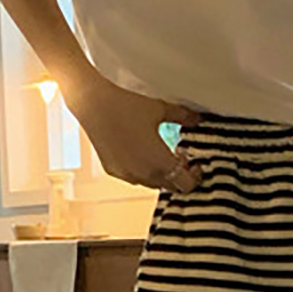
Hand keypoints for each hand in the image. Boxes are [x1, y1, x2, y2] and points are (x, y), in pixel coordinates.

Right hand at [65, 73, 203, 190]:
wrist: (95, 105)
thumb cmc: (127, 106)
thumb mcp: (160, 109)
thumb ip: (183, 117)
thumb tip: (197, 119)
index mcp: (161, 163)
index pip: (186, 185)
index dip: (195, 176)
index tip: (195, 163)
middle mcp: (145, 174)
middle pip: (171, 186)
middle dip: (179, 174)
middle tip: (180, 156)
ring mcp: (128, 175)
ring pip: (153, 184)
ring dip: (161, 173)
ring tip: (159, 153)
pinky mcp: (114, 171)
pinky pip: (135, 178)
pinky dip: (143, 170)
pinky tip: (141, 151)